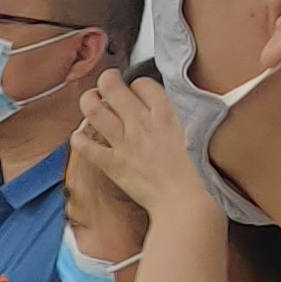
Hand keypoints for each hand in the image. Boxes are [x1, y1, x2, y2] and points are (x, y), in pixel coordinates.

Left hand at [75, 72, 210, 218]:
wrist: (187, 201)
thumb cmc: (201, 173)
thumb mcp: (199, 133)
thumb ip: (184, 117)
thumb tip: (177, 108)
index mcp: (166, 113)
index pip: (142, 83)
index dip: (137, 84)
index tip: (137, 91)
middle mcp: (141, 123)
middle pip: (112, 87)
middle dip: (106, 80)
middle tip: (107, 83)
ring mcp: (124, 142)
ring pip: (93, 110)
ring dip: (88, 101)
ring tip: (91, 101)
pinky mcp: (112, 164)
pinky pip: (85, 146)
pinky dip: (79, 139)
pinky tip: (81, 136)